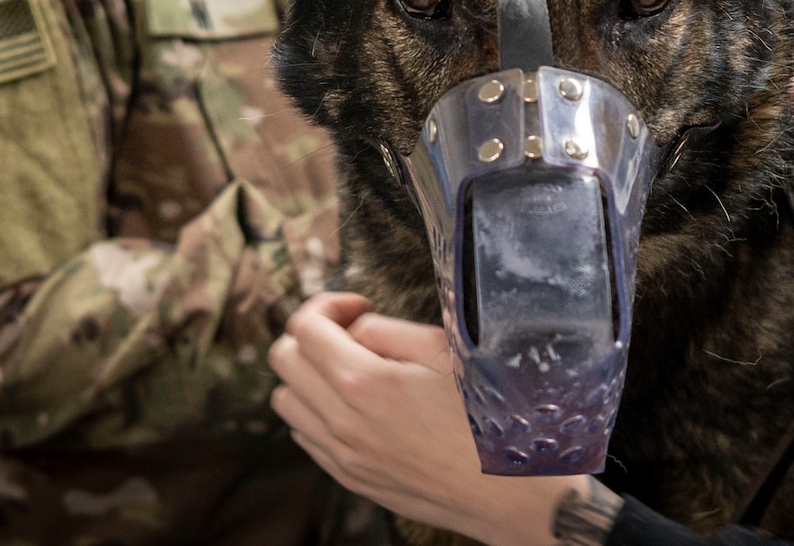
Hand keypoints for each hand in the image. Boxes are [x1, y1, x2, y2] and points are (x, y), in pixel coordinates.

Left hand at [270, 293, 596, 545]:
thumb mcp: (445, 353)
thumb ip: (386, 331)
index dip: (327, 303)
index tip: (358, 305)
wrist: (510, 489)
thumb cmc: (488, 415)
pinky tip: (357, 403)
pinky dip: (316, 410)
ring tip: (351, 366)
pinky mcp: (350, 478)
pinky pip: (305, 435)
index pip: (304, 327)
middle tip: (352, 330)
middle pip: (283, 361)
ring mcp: (343, 456)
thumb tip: (353, 327)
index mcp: (364, 383)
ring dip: (308, 374)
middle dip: (311, 333)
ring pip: (285, 401)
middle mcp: (342, 423)